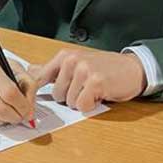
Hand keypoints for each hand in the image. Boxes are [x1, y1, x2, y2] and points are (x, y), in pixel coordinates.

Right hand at [0, 37, 37, 126]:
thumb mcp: (8, 63)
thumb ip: (25, 82)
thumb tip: (31, 109)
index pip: (9, 93)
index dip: (23, 105)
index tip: (29, 110)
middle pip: (1, 110)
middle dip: (16, 117)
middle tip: (22, 116)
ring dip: (5, 119)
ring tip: (8, 110)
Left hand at [30, 48, 146, 111]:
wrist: (132, 68)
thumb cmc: (104, 68)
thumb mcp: (77, 64)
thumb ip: (53, 69)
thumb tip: (30, 70)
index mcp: (64, 56)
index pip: (40, 77)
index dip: (38, 93)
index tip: (35, 102)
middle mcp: (72, 61)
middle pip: (57, 95)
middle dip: (70, 97)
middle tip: (84, 89)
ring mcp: (83, 70)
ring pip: (70, 102)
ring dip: (82, 101)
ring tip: (93, 90)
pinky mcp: (95, 82)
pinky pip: (82, 106)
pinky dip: (91, 106)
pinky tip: (99, 95)